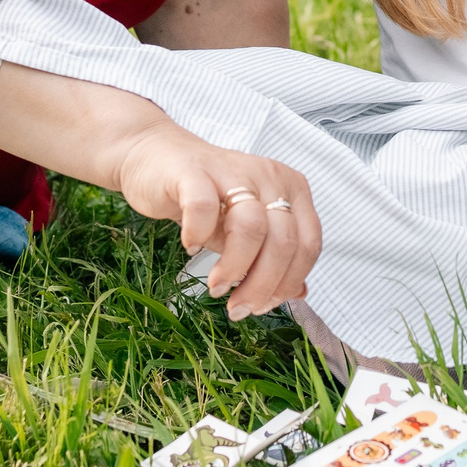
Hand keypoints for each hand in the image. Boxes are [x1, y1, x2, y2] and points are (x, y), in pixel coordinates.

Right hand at [110, 124, 319, 320]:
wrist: (158, 158)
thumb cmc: (208, 197)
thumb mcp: (246, 229)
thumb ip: (273, 257)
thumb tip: (299, 294)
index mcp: (292, 190)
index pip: (308, 245)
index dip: (288, 283)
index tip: (262, 305)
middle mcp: (270, 176)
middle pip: (283, 241)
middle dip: (261, 285)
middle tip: (237, 307)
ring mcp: (233, 170)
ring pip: (252, 227)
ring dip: (234, 268)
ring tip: (216, 286)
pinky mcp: (194, 171)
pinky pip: (203, 207)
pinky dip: (199, 234)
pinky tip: (192, 247)